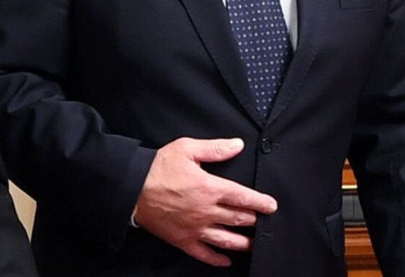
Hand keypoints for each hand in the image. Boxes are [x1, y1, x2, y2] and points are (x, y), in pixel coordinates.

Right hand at [132, 137, 276, 267]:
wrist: (133, 187)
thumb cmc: (158, 167)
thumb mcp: (186, 149)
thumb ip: (214, 149)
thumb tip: (237, 145)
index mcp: (210, 188)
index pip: (243, 197)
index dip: (261, 202)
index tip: (271, 206)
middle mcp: (207, 211)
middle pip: (239, 219)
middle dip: (254, 221)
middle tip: (263, 222)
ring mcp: (196, 228)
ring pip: (227, 240)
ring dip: (244, 243)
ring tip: (253, 244)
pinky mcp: (183, 240)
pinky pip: (205, 254)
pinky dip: (218, 259)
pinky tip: (226, 260)